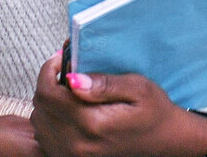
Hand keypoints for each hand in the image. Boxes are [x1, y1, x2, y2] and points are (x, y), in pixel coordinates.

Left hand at [31, 50, 206, 156]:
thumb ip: (103, 83)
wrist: (167, 143)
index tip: (59, 59)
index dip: (47, 71)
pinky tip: (66, 111)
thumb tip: (72, 79)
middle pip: (40, 108)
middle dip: (47, 84)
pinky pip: (45, 139)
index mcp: (92, 124)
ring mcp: (74, 156)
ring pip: (39, 124)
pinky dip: (50, 122)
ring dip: (47, 103)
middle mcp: (78, 145)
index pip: (48, 94)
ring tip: (65, 91)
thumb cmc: (155, 113)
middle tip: (63, 71)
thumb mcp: (138, 88)